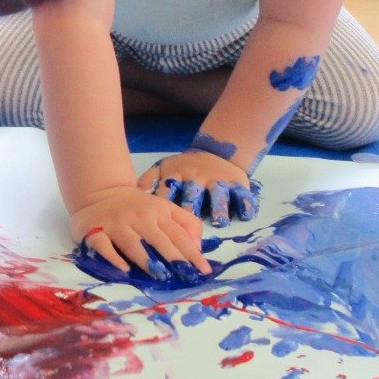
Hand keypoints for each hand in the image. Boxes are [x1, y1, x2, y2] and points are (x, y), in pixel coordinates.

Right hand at [71, 186, 211, 280]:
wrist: (101, 192)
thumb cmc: (139, 206)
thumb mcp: (164, 207)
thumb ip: (185, 223)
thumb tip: (198, 246)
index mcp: (158, 212)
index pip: (178, 234)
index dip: (192, 252)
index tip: (204, 270)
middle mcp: (138, 217)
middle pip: (159, 239)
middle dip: (174, 258)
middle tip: (186, 276)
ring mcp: (116, 224)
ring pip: (132, 243)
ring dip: (146, 259)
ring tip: (160, 275)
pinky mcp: (95, 231)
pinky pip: (103, 246)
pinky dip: (113, 258)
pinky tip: (123, 270)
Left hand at [138, 149, 260, 228]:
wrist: (217, 152)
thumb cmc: (185, 167)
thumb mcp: (164, 168)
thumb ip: (149, 179)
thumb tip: (133, 194)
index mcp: (176, 175)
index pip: (167, 192)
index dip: (162, 207)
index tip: (156, 224)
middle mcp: (196, 178)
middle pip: (192, 194)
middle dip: (190, 207)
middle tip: (188, 225)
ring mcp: (217, 180)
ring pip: (217, 194)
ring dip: (218, 207)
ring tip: (219, 221)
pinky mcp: (237, 184)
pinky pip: (241, 195)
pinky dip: (244, 204)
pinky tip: (244, 215)